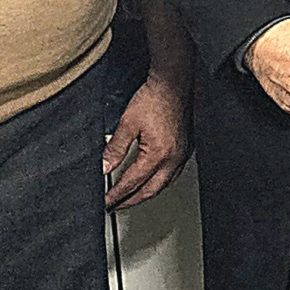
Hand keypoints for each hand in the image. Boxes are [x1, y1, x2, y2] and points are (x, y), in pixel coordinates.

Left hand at [103, 73, 190, 210]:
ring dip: (146, 193)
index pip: (132, 182)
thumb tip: (104, 168)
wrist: (173, 84)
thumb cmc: (154, 98)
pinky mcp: (186, 148)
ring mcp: (182, 154)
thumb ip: (114, 149)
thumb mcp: (127, 124)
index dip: (117, 194)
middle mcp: (174, 158)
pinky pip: (173, 174)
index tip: (106, 201)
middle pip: (150, 190)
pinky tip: (152, 179)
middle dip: (131, 200)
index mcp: (158, 154)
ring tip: (132, 197)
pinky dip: (159, 182)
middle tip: (116, 206)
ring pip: (164, 184)